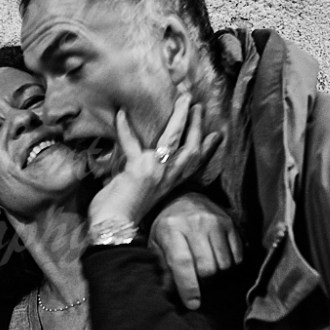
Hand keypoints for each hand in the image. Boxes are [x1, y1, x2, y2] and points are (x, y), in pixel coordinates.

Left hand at [87, 88, 220, 227]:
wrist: (113, 228)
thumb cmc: (123, 212)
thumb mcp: (143, 192)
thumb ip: (148, 176)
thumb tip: (140, 161)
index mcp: (170, 184)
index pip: (194, 164)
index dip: (208, 149)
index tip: (216, 135)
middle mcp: (168, 178)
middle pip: (191, 148)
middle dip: (196, 125)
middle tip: (197, 105)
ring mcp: (155, 172)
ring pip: (173, 140)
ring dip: (179, 118)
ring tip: (183, 101)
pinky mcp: (138, 169)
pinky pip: (131, 142)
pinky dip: (124, 127)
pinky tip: (121, 113)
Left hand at [150, 193, 242, 309]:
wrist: (182, 197)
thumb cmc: (167, 226)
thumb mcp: (156, 245)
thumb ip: (162, 269)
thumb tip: (170, 293)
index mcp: (171, 229)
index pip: (182, 263)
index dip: (188, 287)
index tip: (192, 304)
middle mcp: (194, 224)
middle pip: (207, 267)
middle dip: (203, 282)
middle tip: (197, 282)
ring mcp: (215, 221)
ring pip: (224, 264)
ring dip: (217, 274)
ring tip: (206, 269)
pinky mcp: (230, 222)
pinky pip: (237, 255)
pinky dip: (230, 264)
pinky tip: (218, 260)